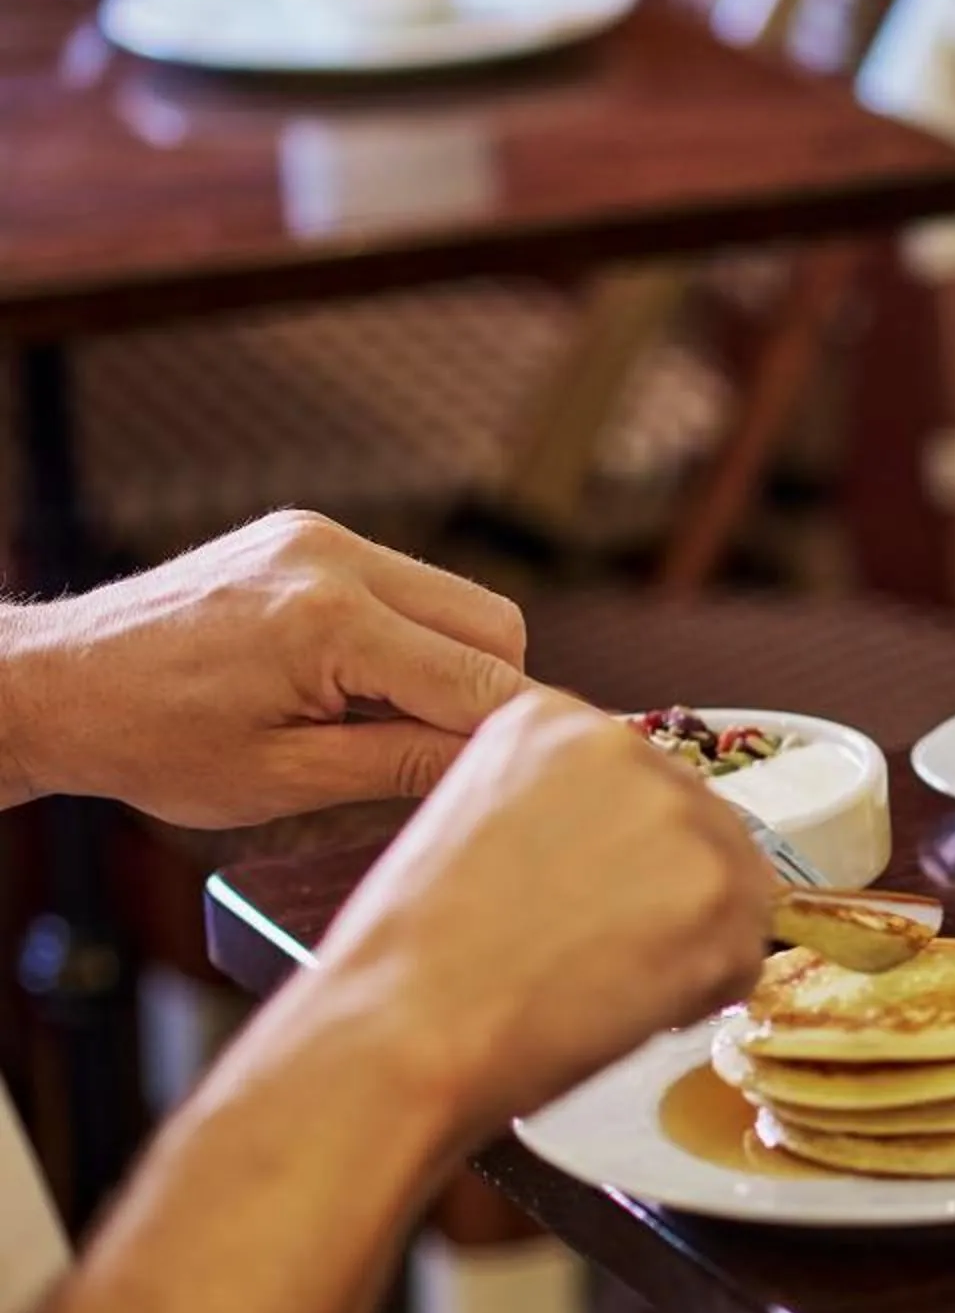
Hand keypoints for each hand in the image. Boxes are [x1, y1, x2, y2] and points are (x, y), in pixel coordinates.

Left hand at [0, 511, 528, 827]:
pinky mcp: (307, 533)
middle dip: (491, 694)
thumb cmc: (150, 742)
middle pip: (493, 624)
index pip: (481, 680)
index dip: (518, 734)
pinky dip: (407, 635)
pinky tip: (355, 680)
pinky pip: (405, 584)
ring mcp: (320, 537)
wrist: (55, 684)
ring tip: (384, 720)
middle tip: (444, 756)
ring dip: (450, 663)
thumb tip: (499, 763)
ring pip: (457, 600)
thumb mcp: (286, 779)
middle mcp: (335, 558)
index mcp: (330, 622)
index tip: (541, 775)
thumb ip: (406, 765)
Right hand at [302, 688, 774, 1138]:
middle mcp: (630, 749)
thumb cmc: (415, 953)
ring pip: (733, 888)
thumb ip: (560, 807)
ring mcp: (685, 819)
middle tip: (597, 949)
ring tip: (602, 979)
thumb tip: (626, 848)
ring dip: (690, 944)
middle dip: (666, 894)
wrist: (402, 1028)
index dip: (626, 853)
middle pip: (699, 828)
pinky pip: (743, 955)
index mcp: (557, 722)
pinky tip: (626, 1006)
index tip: (594, 892)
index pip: (641, 780)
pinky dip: (702, 994)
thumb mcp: (473, 821)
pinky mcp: (723, 895)